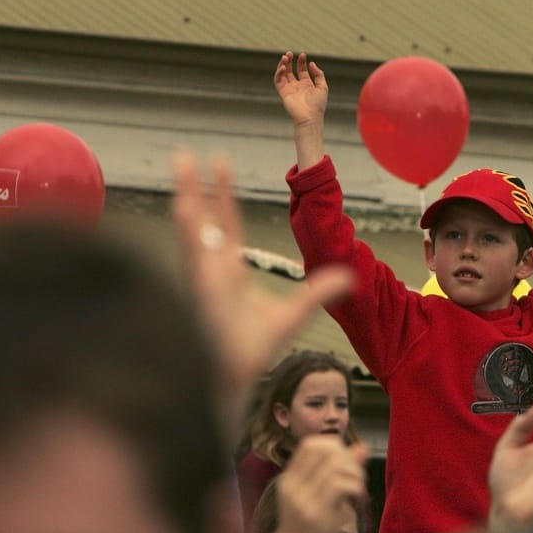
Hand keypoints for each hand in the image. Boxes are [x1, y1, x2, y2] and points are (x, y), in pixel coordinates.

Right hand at [172, 152, 352, 407]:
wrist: (234, 379)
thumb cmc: (251, 350)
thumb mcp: (295, 313)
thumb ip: (319, 292)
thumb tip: (349, 277)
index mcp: (228, 271)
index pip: (226, 223)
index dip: (223, 195)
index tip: (220, 163)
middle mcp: (210, 271)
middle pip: (203, 220)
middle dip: (196, 187)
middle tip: (187, 153)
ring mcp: (201, 280)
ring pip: (193, 232)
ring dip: (188, 201)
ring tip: (183, 168)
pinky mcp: (200, 293)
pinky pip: (193, 258)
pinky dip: (188, 234)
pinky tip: (182, 208)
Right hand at [274, 51, 328, 126]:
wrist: (310, 117)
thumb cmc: (318, 105)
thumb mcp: (323, 87)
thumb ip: (318, 75)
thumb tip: (312, 63)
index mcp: (307, 85)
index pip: (302, 70)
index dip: (301, 62)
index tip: (303, 55)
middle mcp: (297, 86)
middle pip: (291, 71)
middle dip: (290, 61)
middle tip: (289, 54)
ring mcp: (289, 89)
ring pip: (283, 74)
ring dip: (282, 65)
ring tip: (285, 57)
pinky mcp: (283, 92)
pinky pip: (278, 80)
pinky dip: (279, 73)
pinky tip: (283, 67)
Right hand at [275, 435, 368, 532]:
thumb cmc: (316, 525)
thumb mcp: (325, 493)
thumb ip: (343, 469)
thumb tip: (362, 447)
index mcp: (289, 479)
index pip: (311, 445)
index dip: (334, 447)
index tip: (346, 461)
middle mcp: (291, 486)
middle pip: (325, 451)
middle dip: (348, 458)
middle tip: (357, 474)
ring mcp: (301, 500)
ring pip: (334, 465)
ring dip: (355, 472)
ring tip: (359, 486)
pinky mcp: (314, 513)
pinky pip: (339, 484)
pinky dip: (355, 485)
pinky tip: (358, 496)